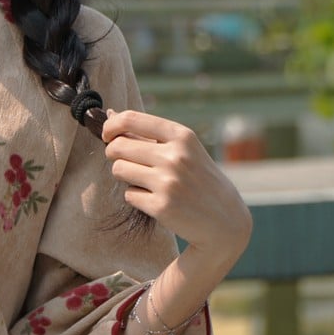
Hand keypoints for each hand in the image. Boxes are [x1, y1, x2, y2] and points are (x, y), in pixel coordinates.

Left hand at [102, 110, 250, 266]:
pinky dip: (136, 196)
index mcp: (181, 135)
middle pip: (118, 146)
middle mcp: (175, 156)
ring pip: (118, 169)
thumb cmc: (198, 178)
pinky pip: (128, 194)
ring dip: (124, 175)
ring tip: (144, 180)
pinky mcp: (161, 206)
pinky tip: (154, 199)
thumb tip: (111, 115)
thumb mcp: (183, 149)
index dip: (111, 127)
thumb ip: (148, 133)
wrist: (225, 219)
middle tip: (126, 162)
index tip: (108, 136)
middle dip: (114, 154)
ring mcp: (168, 182)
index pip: (130, 119)